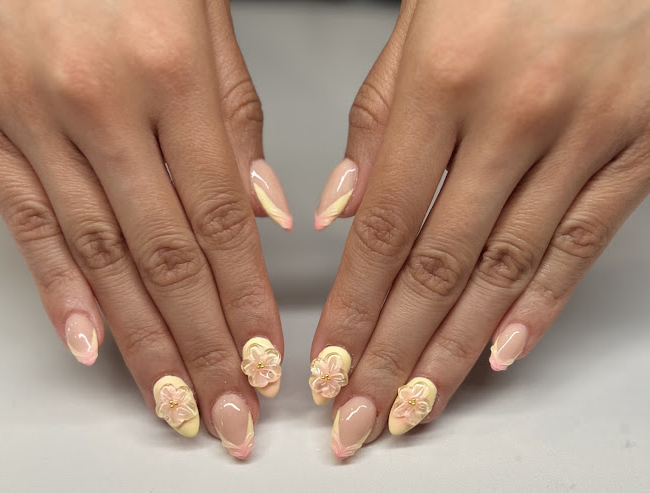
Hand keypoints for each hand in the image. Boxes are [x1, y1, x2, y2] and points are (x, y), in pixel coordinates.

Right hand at [0, 0, 291, 458]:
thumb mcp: (203, 15)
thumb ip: (234, 114)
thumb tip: (262, 209)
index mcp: (169, 74)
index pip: (220, 219)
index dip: (244, 300)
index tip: (263, 359)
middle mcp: (100, 106)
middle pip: (164, 255)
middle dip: (202, 346)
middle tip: (227, 410)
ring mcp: (34, 120)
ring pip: (100, 255)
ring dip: (141, 339)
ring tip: (173, 400)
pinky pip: (24, 223)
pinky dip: (60, 289)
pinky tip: (91, 343)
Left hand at [312, 0, 649, 457]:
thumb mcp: (424, 17)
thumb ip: (378, 114)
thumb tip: (341, 206)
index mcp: (445, 80)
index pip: (384, 226)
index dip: (354, 307)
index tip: (330, 365)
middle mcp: (514, 117)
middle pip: (439, 266)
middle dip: (394, 354)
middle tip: (362, 415)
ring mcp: (584, 136)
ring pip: (505, 271)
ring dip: (455, 350)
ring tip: (418, 405)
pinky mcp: (639, 146)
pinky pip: (580, 244)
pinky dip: (539, 306)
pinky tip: (500, 354)